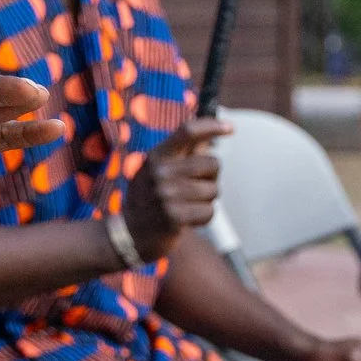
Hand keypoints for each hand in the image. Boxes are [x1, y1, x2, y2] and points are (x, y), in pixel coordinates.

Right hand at [122, 117, 232, 259]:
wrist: (130, 234)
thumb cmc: (151, 198)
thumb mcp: (157, 170)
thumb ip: (182, 153)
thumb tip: (212, 134)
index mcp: (157, 156)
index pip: (188, 131)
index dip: (212, 126)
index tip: (230, 128)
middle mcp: (160, 172)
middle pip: (212, 163)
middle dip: (212, 177)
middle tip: (196, 187)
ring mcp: (166, 195)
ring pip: (213, 190)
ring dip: (207, 200)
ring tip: (187, 206)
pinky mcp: (174, 217)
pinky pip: (209, 212)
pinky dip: (204, 217)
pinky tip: (187, 220)